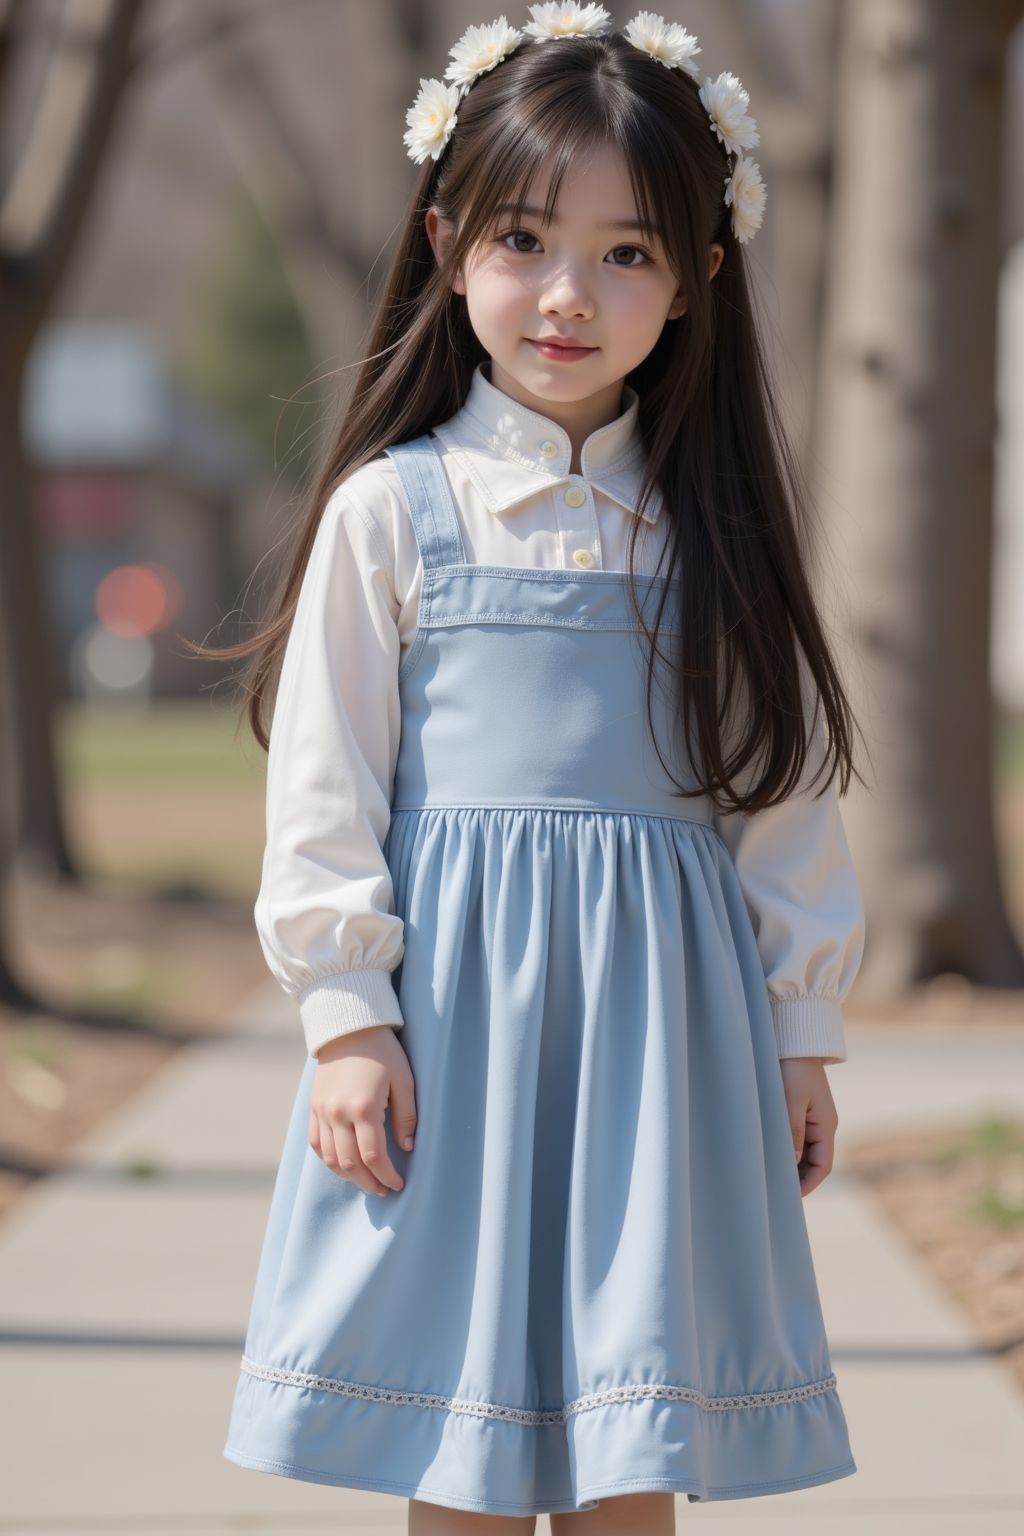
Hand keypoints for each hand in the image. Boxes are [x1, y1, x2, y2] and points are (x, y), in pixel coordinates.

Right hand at [309, 1025, 416, 1195]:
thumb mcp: (404, 1080)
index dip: (386, 1176)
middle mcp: (338, 1114)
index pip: (373, 1156)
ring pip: (330, 1159)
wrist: (349, 1027)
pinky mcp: (313, 1107)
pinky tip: (343, 1165)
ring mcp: (322, 1112)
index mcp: (364, 1108)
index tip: (399, 1184)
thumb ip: (406, 1116)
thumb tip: (408, 1148)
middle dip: (369, 1183)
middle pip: (350, 1163)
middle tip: (384, 1190)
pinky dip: (328, 1160)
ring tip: (366, 1181)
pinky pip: (315, 1144)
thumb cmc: (383, 1052)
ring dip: (348, 1177)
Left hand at [779, 1058, 837, 1197]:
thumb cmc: (794, 1067)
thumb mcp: (791, 1100)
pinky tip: (770, 1154)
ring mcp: (812, 1116)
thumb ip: (792, 1131)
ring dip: (791, 1165)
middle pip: (814, 1161)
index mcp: (826, 1125)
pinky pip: (796, 1137)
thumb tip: (791, 1163)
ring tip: (770, 1177)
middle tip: (776, 1193)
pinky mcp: (800, 1108)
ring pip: (804, 1150)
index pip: (823, 1165)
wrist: (796, 1038)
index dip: (808, 1184)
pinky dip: (786, 1149)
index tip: (790, 1198)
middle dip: (799, 1178)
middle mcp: (822, 1124)